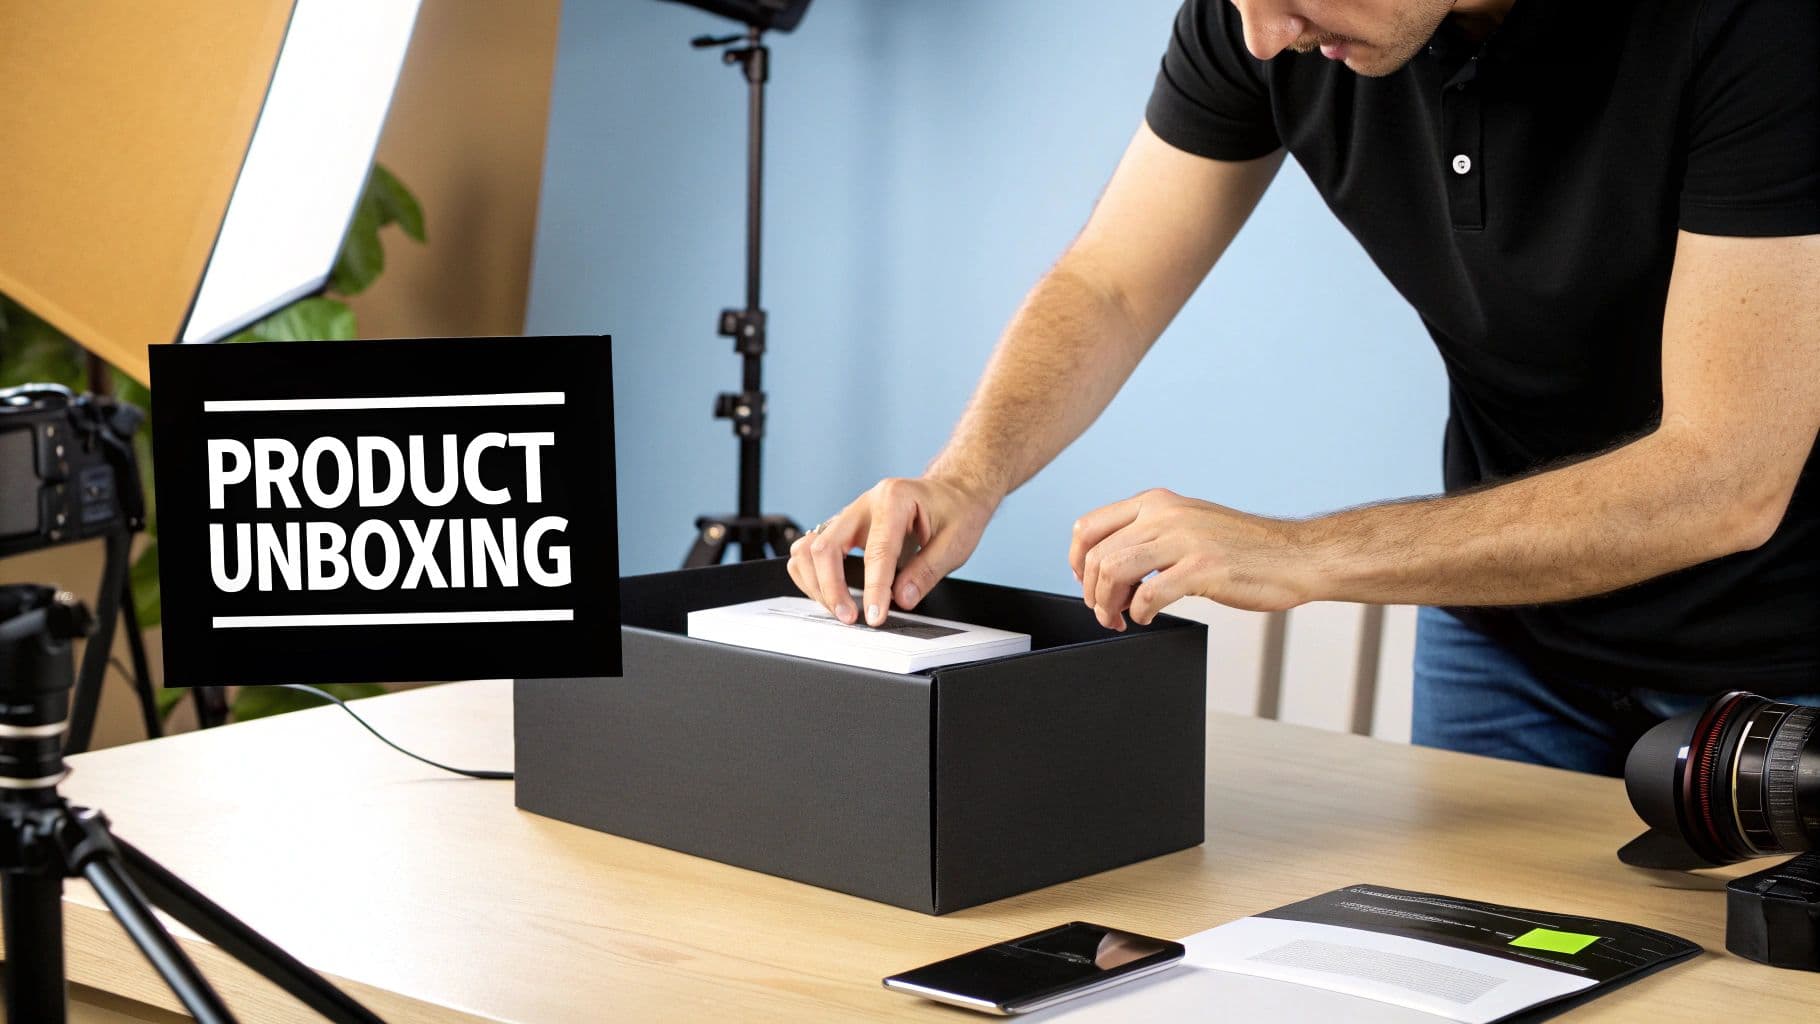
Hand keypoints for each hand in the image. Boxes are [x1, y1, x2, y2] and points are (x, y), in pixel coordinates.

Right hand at [787, 475, 997, 625]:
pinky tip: (831, 594)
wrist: (952, 491)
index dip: (873, 589)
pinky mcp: (842, 528)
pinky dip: (813, 575)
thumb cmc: (956, 511)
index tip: (875, 616)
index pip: (876, 551)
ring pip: (808, 548)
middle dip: (832, 588)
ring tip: (840, 609)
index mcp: (893, 499)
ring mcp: (849, 514)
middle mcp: (864, 503)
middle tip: (851, 618)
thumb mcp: (955, 543)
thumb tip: (900, 600)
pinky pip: (811, 550)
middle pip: (826, 547)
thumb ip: (926, 572)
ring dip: (816, 583)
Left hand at [1069, 487, 1310, 630]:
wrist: (1296, 555)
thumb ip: (1150, 534)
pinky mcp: (1203, 568)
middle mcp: (1166, 514)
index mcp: (1157, 502)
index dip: (1076, 562)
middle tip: (1105, 613)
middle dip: (1092, 593)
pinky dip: (1140, 612)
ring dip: (1108, 605)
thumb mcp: (1189, 524)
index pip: (1089, 527)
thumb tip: (1108, 567)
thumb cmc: (1244, 548)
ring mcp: (1185, 539)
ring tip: (1120, 619)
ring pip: (1114, 571)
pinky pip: (1149, 594)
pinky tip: (1149, 617)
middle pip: (1097, 555)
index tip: (1085, 584)